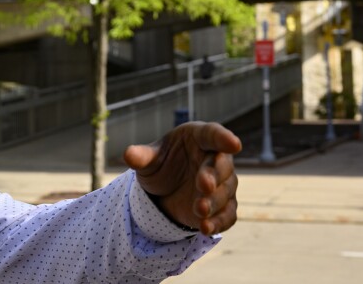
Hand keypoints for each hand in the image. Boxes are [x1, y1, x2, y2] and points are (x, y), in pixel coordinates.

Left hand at [123, 121, 241, 235]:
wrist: (166, 189)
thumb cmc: (163, 163)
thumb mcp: (149, 159)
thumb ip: (142, 156)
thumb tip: (129, 155)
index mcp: (199, 138)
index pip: (213, 134)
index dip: (223, 138)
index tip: (233, 144)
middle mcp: (216, 159)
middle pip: (221, 165)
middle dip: (213, 175)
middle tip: (203, 184)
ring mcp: (222, 184)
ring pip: (224, 192)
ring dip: (213, 202)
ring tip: (199, 210)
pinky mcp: (223, 207)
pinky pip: (227, 215)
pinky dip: (218, 222)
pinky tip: (206, 228)